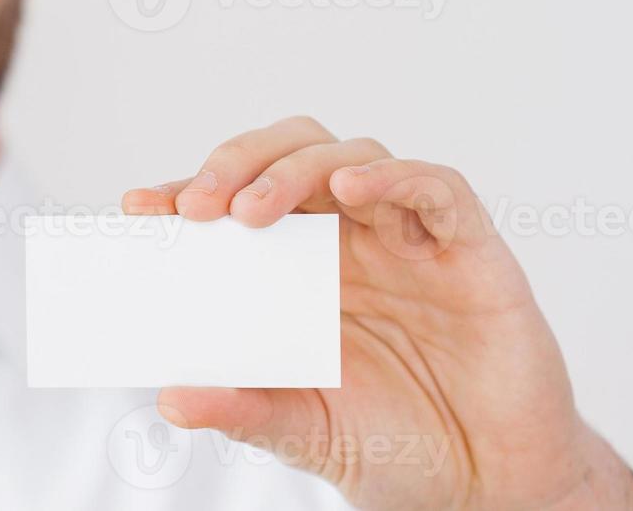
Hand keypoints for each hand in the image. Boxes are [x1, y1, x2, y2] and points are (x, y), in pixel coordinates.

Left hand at [123, 116, 632, 510]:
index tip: (139, 208)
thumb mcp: (306, 431)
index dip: (188, 193)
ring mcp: (409, 238)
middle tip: (196, 204)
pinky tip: (350, 189)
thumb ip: (246, 411)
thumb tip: (172, 400)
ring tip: (251, 211)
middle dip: (236, 164)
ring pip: (348, 155)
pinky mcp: (470, 249)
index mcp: (302, 269)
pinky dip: (393, 177)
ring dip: (293, 168)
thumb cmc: (400, 446)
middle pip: (288, 154)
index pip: (237, 203)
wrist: (493, 485)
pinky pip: (436, 186)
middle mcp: (351, 240)